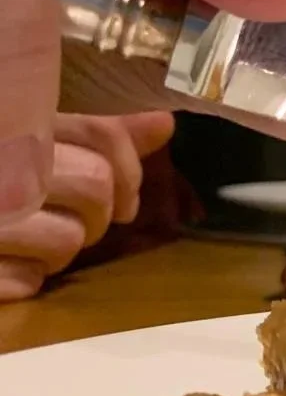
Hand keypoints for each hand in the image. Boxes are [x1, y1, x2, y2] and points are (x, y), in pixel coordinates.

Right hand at [0, 111, 172, 300]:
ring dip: (58, 246)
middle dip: (94, 208)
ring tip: (24, 233)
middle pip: (95, 186)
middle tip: (61, 209)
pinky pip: (27, 281)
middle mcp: (1, 161)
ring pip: (69, 239)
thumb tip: (161, 125)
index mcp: (12, 114)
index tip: (119, 185)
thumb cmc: (4, 163)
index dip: (125, 164)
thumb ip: (92, 128)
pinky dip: (22, 278)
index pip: (103, 135)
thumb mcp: (30, 132)